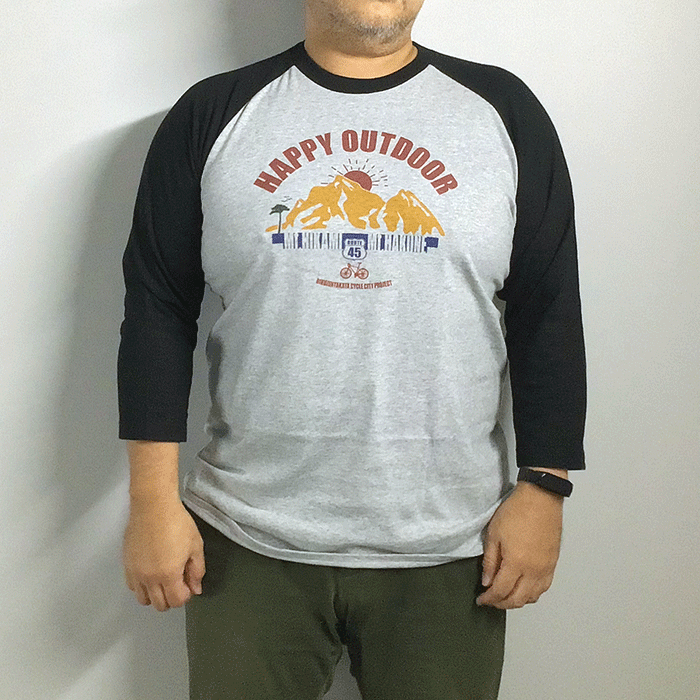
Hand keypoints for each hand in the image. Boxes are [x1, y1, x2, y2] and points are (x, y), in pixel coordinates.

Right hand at [123, 497, 204, 611]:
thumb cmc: (178, 523)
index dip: (186, 595)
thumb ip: (197, 570)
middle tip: (178, 582)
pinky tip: (151, 573)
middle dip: (172, 598)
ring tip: (164, 579)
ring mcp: (135, 573)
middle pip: (159, 605)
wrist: (153, 506)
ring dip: (156, 595)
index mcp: (168, 574)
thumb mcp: (195, 545)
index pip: (176, 601)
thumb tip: (195, 589)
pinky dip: (142, 587)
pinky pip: (132, 587)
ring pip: (144, 599)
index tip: (189, 583)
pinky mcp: (126, 565)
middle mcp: (149, 578)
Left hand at [476, 482, 562, 608]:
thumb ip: (490, 561)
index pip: (501, 591)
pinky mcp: (553, 563)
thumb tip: (487, 581)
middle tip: (491, 600)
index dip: (489, 598)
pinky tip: (523, 589)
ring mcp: (546, 568)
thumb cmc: (517, 511)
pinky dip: (532, 593)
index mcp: (517, 563)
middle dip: (502, 604)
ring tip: (505, 596)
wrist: (540, 498)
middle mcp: (534, 570)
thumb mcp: (494, 534)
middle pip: (518, 599)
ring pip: (533, 597)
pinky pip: (544, 587)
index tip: (481, 599)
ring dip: (518, 601)